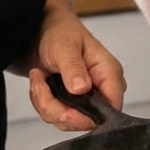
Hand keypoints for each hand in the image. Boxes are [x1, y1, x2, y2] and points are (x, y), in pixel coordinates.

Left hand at [26, 0, 125, 131]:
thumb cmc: (59, 31)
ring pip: (67, 121)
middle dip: (57, 109)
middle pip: (86, 120)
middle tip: (40, 85)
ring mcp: (87, 97)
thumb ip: (73, 67)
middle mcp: (101, 88)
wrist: (40, 29)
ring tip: (38, 78)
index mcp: (109, 73)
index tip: (63, 109)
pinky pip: (57, 116)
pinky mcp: (72, 102)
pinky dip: (42, 102)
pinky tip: (39, 82)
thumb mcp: (64, 46)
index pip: (112, 108)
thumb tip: (82, 88)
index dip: (87, 117)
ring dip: (45, 104)